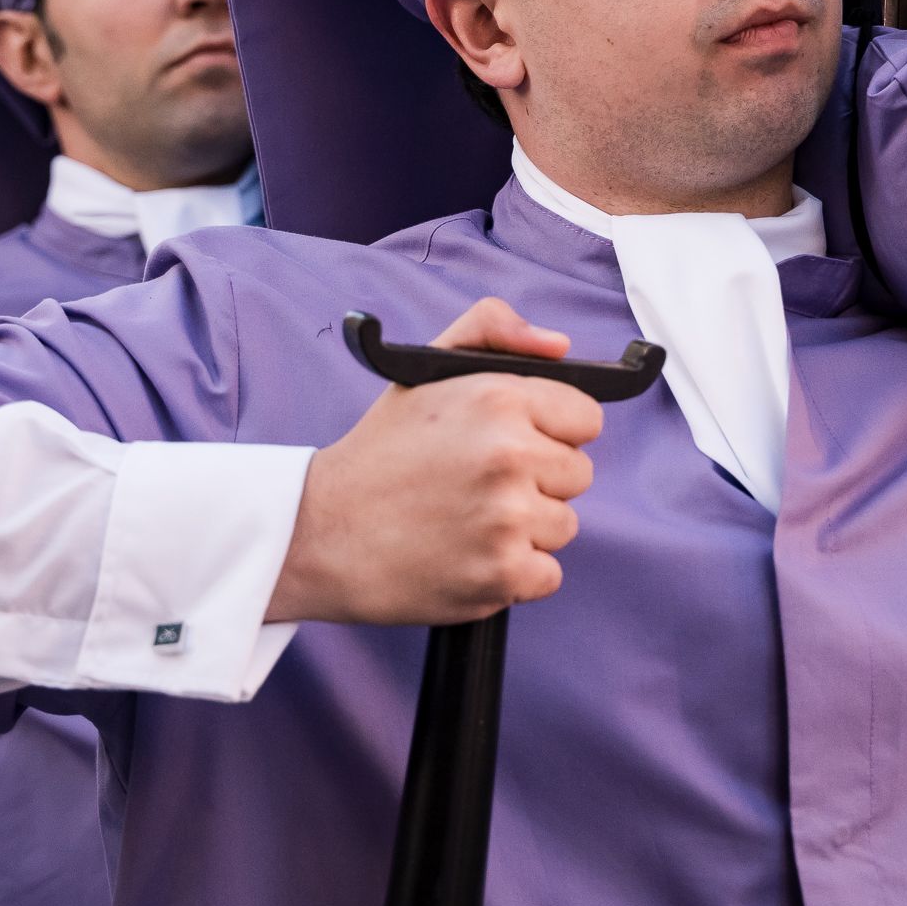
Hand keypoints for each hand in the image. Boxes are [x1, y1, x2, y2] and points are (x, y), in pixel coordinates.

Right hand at [268, 299, 603, 627]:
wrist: (321, 533)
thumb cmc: (377, 455)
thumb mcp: (424, 368)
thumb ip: (491, 330)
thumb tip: (560, 346)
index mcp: (498, 399)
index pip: (585, 418)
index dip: (552, 431)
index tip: (517, 443)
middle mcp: (510, 456)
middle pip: (578, 474)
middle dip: (539, 480)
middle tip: (480, 484)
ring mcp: (509, 520)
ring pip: (564, 525)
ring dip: (526, 529)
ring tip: (469, 520)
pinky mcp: (503, 575)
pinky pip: (548, 575)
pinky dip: (515, 574)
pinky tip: (470, 555)